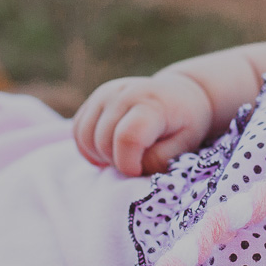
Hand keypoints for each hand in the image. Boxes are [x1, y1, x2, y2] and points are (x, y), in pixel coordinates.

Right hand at [72, 71, 213, 175]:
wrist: (181, 94)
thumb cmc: (186, 124)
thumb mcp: (185, 145)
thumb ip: (159, 160)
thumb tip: (130, 169)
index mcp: (151, 104)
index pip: (127, 138)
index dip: (129, 163)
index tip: (139, 171)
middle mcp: (123, 93)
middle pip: (103, 141)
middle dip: (117, 162)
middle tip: (137, 164)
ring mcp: (105, 94)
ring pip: (85, 136)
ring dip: (101, 156)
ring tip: (125, 157)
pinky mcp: (94, 99)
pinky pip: (78, 130)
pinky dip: (89, 147)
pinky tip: (110, 150)